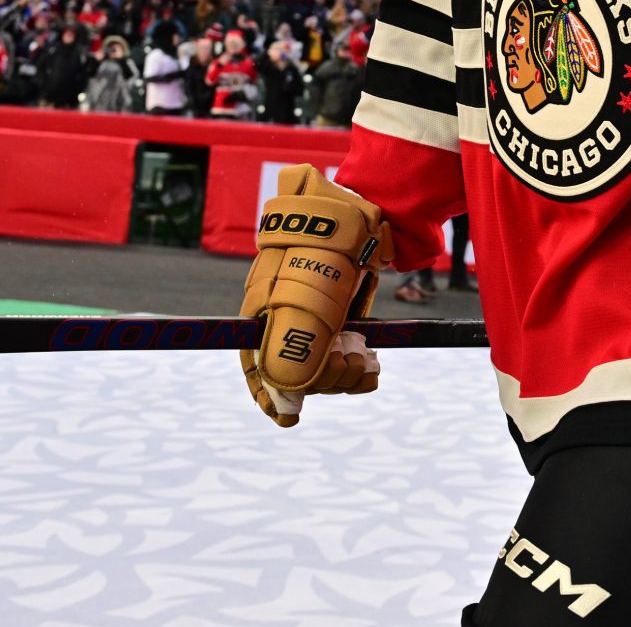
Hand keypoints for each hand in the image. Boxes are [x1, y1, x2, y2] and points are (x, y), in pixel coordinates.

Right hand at [238, 164, 391, 426]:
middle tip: (351, 359)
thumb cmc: (325, 248)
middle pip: (296, 372)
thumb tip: (291, 398)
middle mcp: (287, 320)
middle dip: (325, 377)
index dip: (268, 396)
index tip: (289, 419)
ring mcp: (317, 320)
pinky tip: (373, 365)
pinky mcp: (345, 320)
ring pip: (326, 369)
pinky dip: (361, 368)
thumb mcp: (308, 298)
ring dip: (347, 372)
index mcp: (263, 313)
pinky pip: (348, 360)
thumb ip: (296, 348)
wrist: (361, 211)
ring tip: (367, 357)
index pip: (257, 366)